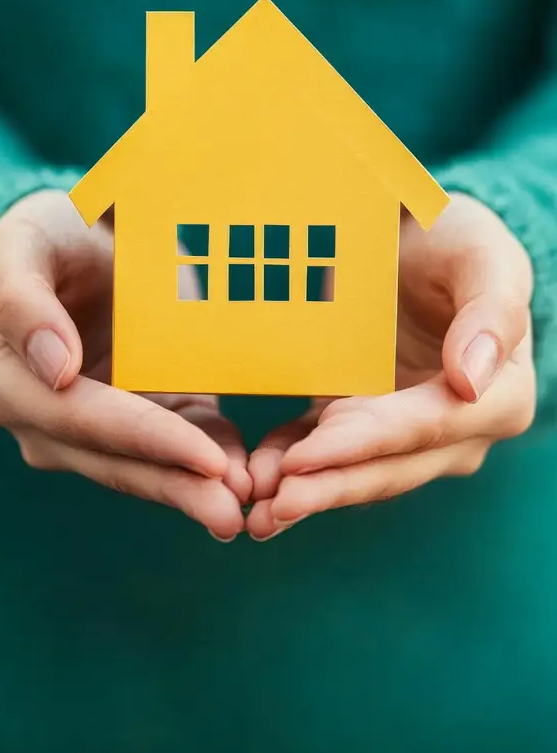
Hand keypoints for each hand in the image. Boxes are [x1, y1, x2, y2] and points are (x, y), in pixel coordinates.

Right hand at [0, 190, 250, 540]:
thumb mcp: (21, 245)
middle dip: (176, 486)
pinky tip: (246, 475)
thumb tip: (58, 373)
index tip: (204, 456)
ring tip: (245, 506)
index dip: (147, 440)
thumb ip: (21, 299)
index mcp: (10, 384)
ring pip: (146, 468)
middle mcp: (44, 422)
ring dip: (194, 490)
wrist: (80, 238)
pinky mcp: (137, 421)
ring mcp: (91, 429)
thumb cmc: (49, 234)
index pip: (84, 419)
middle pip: (116, 460)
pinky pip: (173, 450)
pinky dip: (209, 462)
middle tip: (232, 511)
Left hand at [247, 193, 535, 539]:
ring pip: (357, 473)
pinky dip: (290, 467)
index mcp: (499, 397)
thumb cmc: (457, 242)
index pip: (427, 427)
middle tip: (273, 504)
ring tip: (257, 513)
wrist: (421, 239)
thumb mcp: (483, 255)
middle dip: (330, 486)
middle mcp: (457, 433)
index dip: (367, 443)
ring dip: (308, 494)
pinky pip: (326, 454)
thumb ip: (491, 313)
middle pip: (390, 466)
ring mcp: (407, 436)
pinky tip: (253, 482)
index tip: (311, 453)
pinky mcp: (362, 425)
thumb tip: (471, 382)